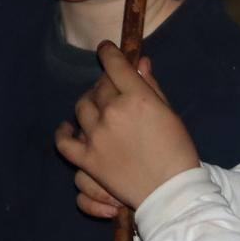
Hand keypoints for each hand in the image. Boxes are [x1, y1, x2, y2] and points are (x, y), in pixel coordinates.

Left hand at [54, 41, 200, 211]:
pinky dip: (63, 132)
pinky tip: (68, 127)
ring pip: (81, 107)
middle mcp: (112, 113)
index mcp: (136, 98)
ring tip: (98, 108)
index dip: (109, 53)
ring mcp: (96, 136)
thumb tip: (140, 62)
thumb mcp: (169, 113)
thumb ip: (151, 86)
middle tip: (113, 89)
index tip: (106, 49)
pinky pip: (64, 142)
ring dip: (89, 103)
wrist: (170, 191)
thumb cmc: (177, 151)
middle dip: (105, 83)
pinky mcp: (87, 159)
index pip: (115, 65)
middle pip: (99, 87)